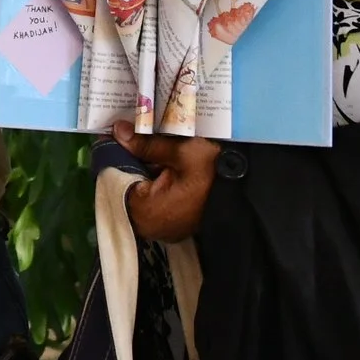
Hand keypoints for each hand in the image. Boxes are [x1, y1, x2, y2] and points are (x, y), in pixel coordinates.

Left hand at [112, 122, 222, 242]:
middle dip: (126, 162)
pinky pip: (152, 201)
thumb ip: (145, 144)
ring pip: (138, 193)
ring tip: (142, 145)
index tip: (113, 134)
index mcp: (144, 211)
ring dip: (140, 171)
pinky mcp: (171, 224)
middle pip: (124, 187)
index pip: (114, 179)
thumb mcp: (181, 152)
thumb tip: (117, 130)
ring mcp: (160, 228)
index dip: (113, 154)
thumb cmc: (215, 173)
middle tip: (127, 134)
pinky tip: (158, 163)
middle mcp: (148, 226)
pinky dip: (152, 182)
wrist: (246, 192)